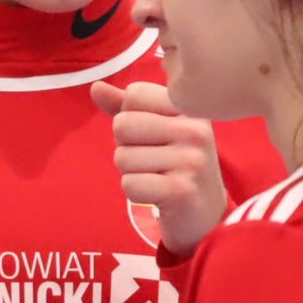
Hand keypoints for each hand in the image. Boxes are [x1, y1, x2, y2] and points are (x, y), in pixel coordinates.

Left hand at [91, 81, 228, 254]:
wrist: (206, 216)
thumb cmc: (176, 167)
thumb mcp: (158, 129)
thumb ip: (125, 107)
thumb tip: (96, 87)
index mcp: (190, 109)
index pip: (134, 95)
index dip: (130, 118)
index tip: (154, 136)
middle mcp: (195, 130)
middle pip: (123, 124)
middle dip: (126, 147)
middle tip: (152, 161)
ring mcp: (191, 160)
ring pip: (122, 157)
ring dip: (130, 173)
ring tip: (157, 178)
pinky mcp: (181, 191)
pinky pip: (130, 184)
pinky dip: (135, 192)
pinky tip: (157, 195)